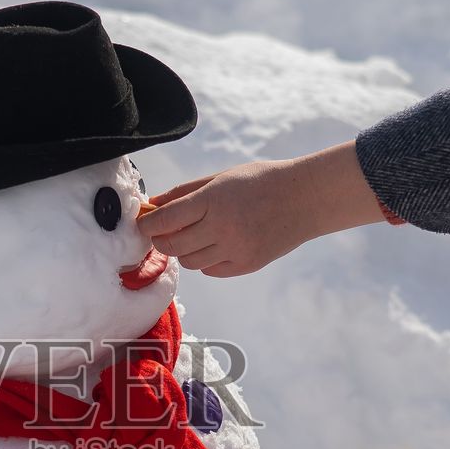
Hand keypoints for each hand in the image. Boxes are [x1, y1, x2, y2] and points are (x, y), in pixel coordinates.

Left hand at [137, 142, 391, 277]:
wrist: (305, 198)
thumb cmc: (260, 181)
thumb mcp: (221, 178)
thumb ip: (184, 192)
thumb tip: (152, 205)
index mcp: (213, 201)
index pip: (165, 221)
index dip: (148, 224)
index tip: (144, 223)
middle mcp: (222, 228)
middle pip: (172, 246)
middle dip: (161, 240)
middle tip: (164, 231)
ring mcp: (235, 250)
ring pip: (190, 262)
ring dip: (184, 251)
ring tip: (195, 235)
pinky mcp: (246, 265)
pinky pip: (211, 271)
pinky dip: (206, 261)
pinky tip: (215, 244)